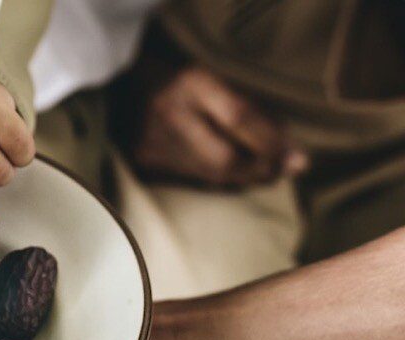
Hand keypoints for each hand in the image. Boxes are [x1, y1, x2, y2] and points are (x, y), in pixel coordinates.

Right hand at [127, 66, 307, 186]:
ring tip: (265, 172)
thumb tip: (292, 155)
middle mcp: (168, 112)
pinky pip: (191, 178)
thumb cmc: (183, 77)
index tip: (298, 157)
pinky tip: (234, 173)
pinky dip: (218, 178)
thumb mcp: (218, 77)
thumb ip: (252, 108)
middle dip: (259, 169)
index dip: (272, 142)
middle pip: (224, 158)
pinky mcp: (143, 160)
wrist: (125, 84)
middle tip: (284, 171)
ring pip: (209, 174)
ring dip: (244, 177)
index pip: (238, 118)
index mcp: (191, 82)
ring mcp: (151, 140)